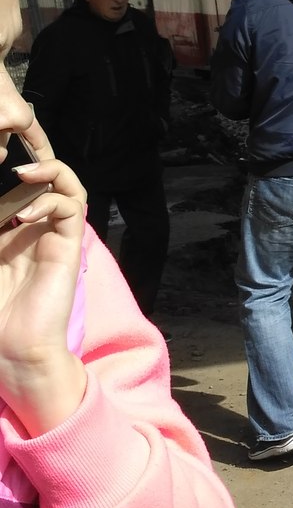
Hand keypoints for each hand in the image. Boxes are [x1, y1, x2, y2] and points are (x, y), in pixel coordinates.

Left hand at [0, 104, 88, 438]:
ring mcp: (51, 237)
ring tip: (25, 172)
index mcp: (5, 235)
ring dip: (48, 171)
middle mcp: (30, 231)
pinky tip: (30, 211)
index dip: (7, 176)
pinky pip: (72, 208)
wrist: (11, 349)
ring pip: (64, 186)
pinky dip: (53, 198)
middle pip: (42, 181)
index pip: (12, 190)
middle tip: (9, 159)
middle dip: (29, 162)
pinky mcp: (67, 247)